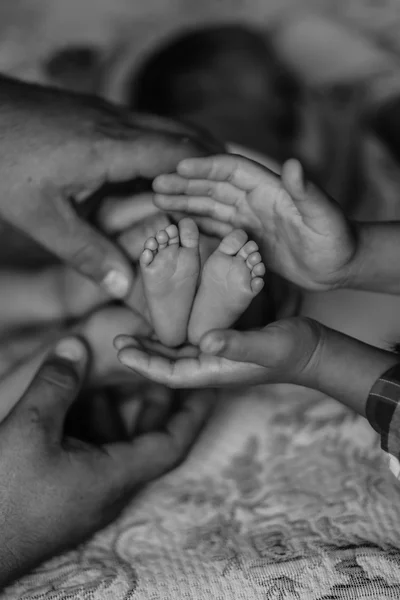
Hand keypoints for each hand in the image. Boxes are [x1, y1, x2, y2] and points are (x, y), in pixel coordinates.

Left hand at [0, 75, 222, 299]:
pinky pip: (145, 126)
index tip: (233, 202)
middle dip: (214, 161)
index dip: (210, 178)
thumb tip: (124, 287)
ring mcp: (106, 112)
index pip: (179, 156)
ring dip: (191, 153)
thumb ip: (84, 253)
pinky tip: (158, 173)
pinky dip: (165, 148)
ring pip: (167, 126)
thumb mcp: (38, 216)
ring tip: (207, 185)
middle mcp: (117, 123)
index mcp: (110, 147)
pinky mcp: (94, 111)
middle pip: (185, 133)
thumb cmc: (0, 159)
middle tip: (234, 191)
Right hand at [0, 336, 210, 587]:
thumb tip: (76, 346)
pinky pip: (92, 452)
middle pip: (148, 440)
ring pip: (116, 444)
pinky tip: (73, 400)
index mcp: (114, 475)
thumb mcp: (29, 429)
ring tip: (112, 372)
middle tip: (158, 365)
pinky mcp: (67, 493)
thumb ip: (56, 384)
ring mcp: (88, 493)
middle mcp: (109, 487)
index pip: (173, 444)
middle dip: (155, 400)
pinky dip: (91, 422)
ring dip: (117, 408)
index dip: (194, 411)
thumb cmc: (5, 495)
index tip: (206, 383)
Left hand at [113, 317, 321, 387]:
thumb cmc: (292, 349)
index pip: (168, 374)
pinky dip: (172, 336)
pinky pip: (189, 343)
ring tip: (130, 334)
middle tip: (116, 340)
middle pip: (166, 366)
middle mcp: (210, 366)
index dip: (143, 363)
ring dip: (152, 346)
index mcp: (214, 371)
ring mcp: (216, 358)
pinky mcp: (223, 346)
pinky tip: (165, 324)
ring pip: (175, 355)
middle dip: (141, 355)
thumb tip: (205, 343)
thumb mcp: (266, 344)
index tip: (120, 350)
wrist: (312, 351)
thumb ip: (238, 344)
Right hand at [153, 155, 356, 290]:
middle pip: (214, 186)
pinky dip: (197, 223)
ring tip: (157, 201)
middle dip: (185, 184)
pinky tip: (179, 225)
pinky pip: (217, 226)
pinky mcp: (248, 238)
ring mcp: (250, 219)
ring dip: (186, 202)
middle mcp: (256, 199)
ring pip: (211, 205)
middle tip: (155, 186)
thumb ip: (307, 192)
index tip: (177, 167)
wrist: (339, 265)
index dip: (206, 166)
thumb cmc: (336, 240)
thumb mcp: (324, 216)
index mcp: (270, 188)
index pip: (232, 169)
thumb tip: (294, 163)